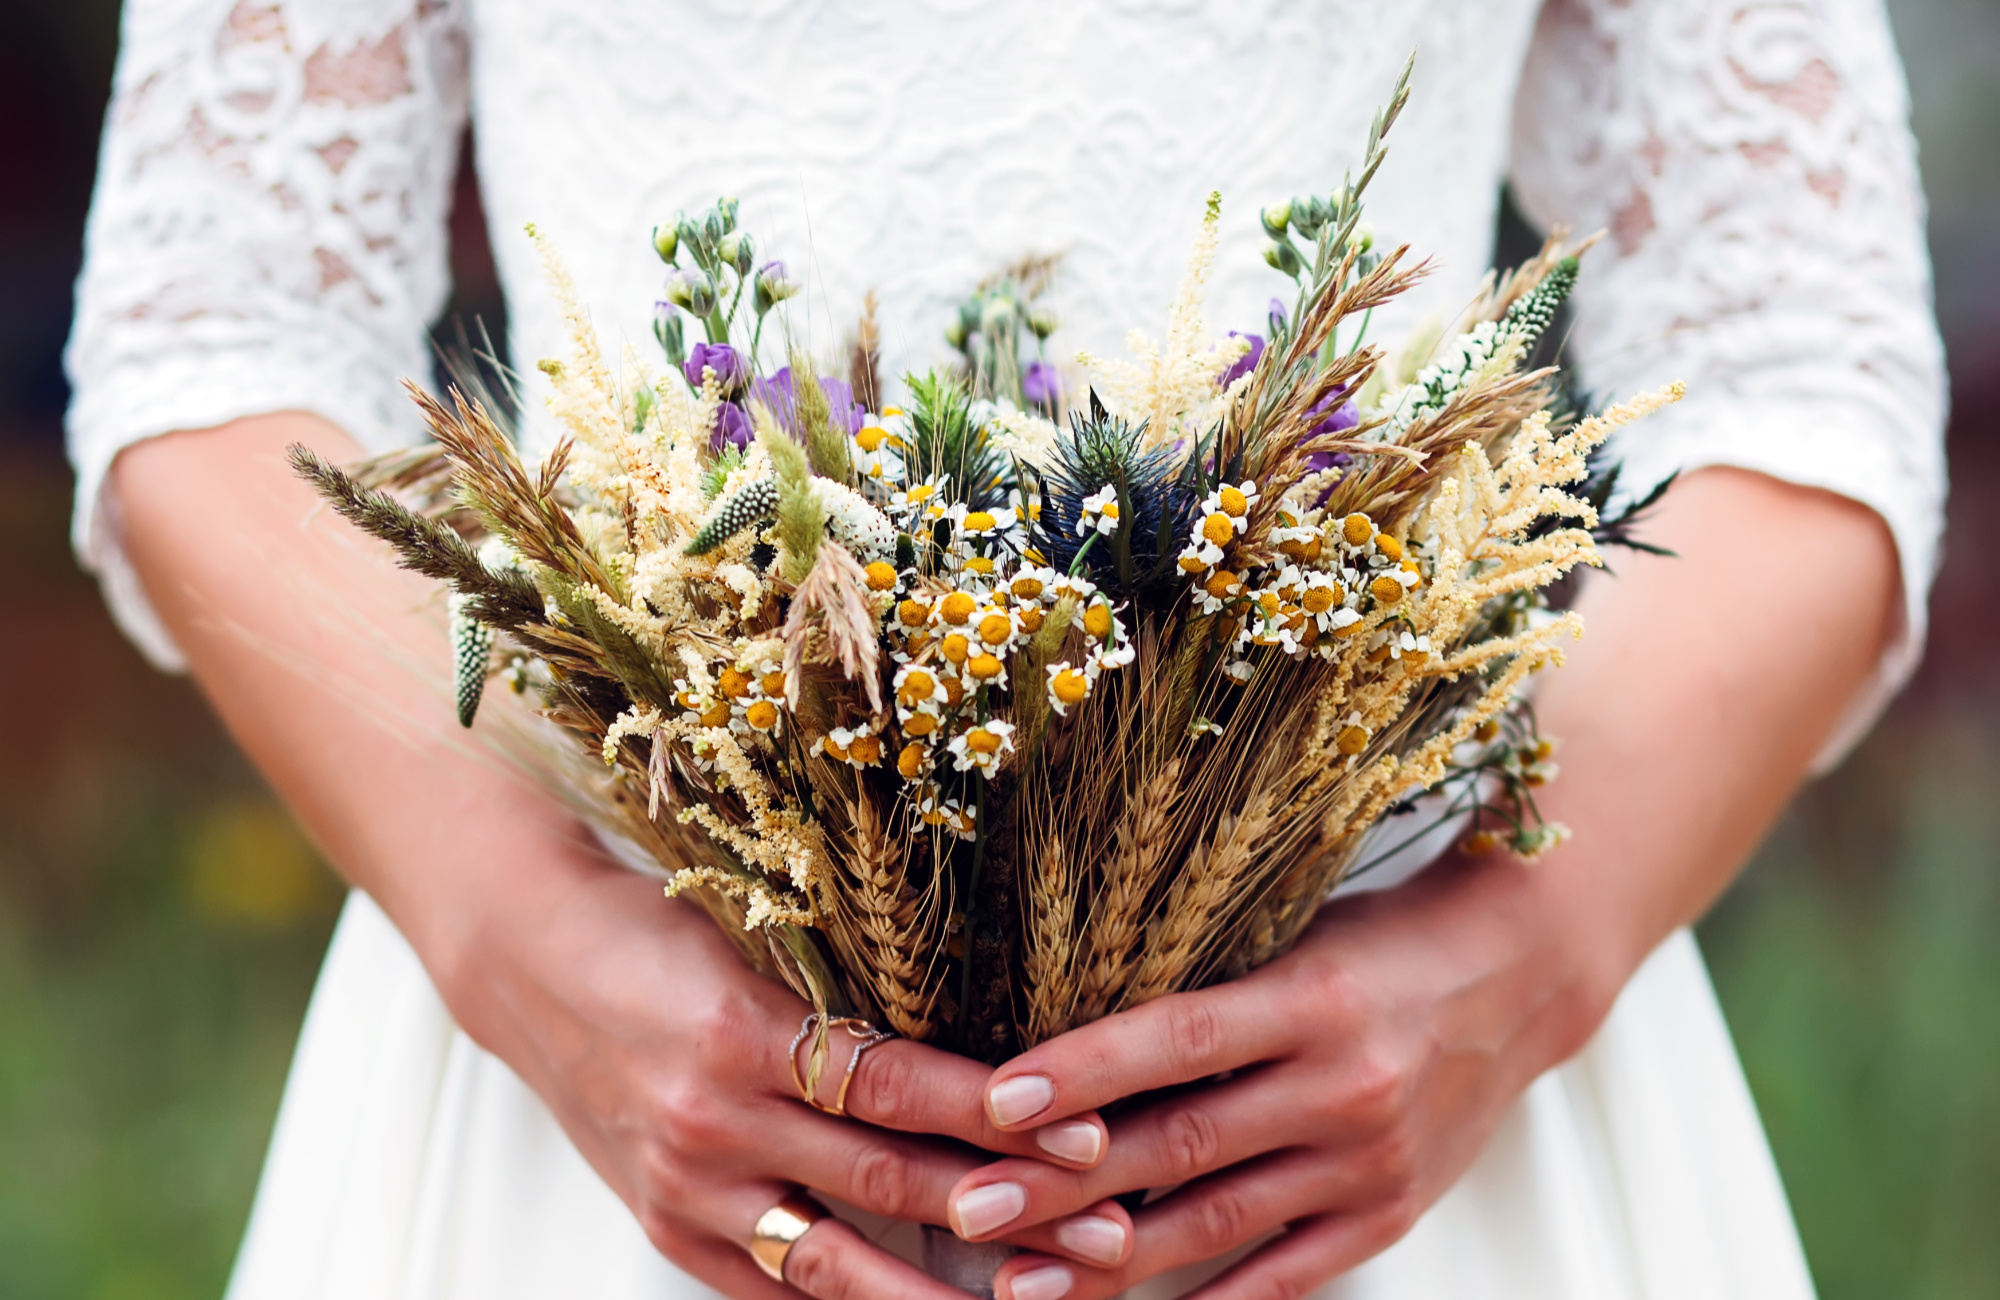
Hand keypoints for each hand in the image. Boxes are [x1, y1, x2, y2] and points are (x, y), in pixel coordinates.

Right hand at [109, 414, 1127, 1299]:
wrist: (521, 958)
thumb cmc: (652, 923)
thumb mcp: (753, 925)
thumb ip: (855, 975)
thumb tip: (989, 1001)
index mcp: (738, 1028)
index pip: (896, 1083)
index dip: (994, 1113)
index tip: (1081, 1129)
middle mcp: (711, 1121)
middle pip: (885, 1179)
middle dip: (1006, 1208)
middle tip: (1105, 1232)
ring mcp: (686, 1188)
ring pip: (837, 1265)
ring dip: (942, 1290)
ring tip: (1035, 1299)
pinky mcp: (668, 1229)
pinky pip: (775, 1290)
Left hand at [943, 853, 1610, 1299]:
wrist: (1521, 978)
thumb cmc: (1378, 945)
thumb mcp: (1292, 939)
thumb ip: (1200, 990)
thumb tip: (1067, 1034)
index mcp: (1312, 996)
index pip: (1178, 1036)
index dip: (1085, 1069)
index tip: (998, 1098)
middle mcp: (1343, 1084)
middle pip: (1182, 1142)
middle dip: (1064, 1183)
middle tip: (970, 1207)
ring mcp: (1369, 1161)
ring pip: (1218, 1222)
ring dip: (1110, 1260)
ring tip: (1017, 1284)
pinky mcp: (1388, 1215)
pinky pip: (1282, 1277)